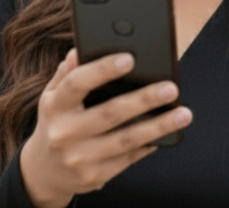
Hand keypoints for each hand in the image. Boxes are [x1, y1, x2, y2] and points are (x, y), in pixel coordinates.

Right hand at [18, 49, 191, 207]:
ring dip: (158, 126)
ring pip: (126, 140)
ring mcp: (80, 158)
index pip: (77, 83)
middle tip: (171, 88)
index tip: (129, 58)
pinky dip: (150, 144)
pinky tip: (166, 133)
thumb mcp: (53, 96)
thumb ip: (67, 73)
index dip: (103, 70)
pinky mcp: (94, 177)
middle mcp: (64, 133)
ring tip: (184, 114)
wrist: (44, 172)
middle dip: (144, 100)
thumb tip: (78, 51)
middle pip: (110, 113)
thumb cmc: (57, 122)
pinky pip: (128, 158)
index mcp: (54, 106)